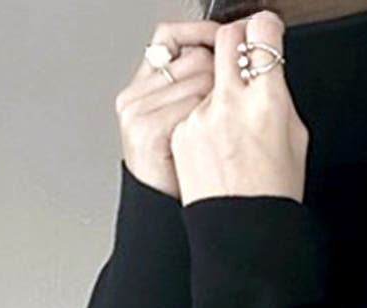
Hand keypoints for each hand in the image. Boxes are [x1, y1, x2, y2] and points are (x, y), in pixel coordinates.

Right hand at [115, 19, 219, 200]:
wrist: (168, 212)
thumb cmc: (183, 173)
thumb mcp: (186, 124)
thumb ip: (194, 88)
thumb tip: (228, 56)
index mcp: (143, 87)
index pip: (170, 36)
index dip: (204, 38)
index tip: (229, 43)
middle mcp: (136, 94)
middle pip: (193, 58)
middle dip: (221, 77)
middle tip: (230, 107)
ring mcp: (138, 110)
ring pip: (199, 80)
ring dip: (221, 102)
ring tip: (222, 131)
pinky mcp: (147, 128)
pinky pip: (195, 106)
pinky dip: (212, 120)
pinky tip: (215, 138)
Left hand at [170, 10, 308, 205]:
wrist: (240, 233)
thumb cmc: (272, 193)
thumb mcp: (295, 141)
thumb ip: (278, 99)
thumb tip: (268, 74)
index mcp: (268, 102)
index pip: (263, 34)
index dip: (266, 27)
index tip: (266, 30)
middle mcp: (231, 103)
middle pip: (227, 38)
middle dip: (236, 35)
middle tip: (243, 44)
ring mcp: (201, 117)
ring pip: (208, 77)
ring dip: (219, 87)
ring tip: (233, 126)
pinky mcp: (182, 132)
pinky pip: (193, 108)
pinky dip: (204, 117)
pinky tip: (217, 145)